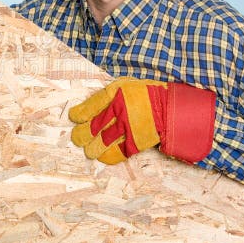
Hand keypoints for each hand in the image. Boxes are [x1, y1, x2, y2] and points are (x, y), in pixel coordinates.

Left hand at [69, 78, 214, 164]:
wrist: (170, 106)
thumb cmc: (145, 94)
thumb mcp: (124, 86)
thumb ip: (106, 96)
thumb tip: (84, 110)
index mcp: (116, 94)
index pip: (90, 107)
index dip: (78, 115)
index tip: (73, 118)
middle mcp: (120, 111)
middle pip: (92, 128)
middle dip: (81, 135)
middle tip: (78, 138)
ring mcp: (128, 128)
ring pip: (101, 143)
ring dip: (92, 148)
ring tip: (89, 150)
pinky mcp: (137, 142)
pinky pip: (117, 153)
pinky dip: (107, 156)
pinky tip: (102, 156)